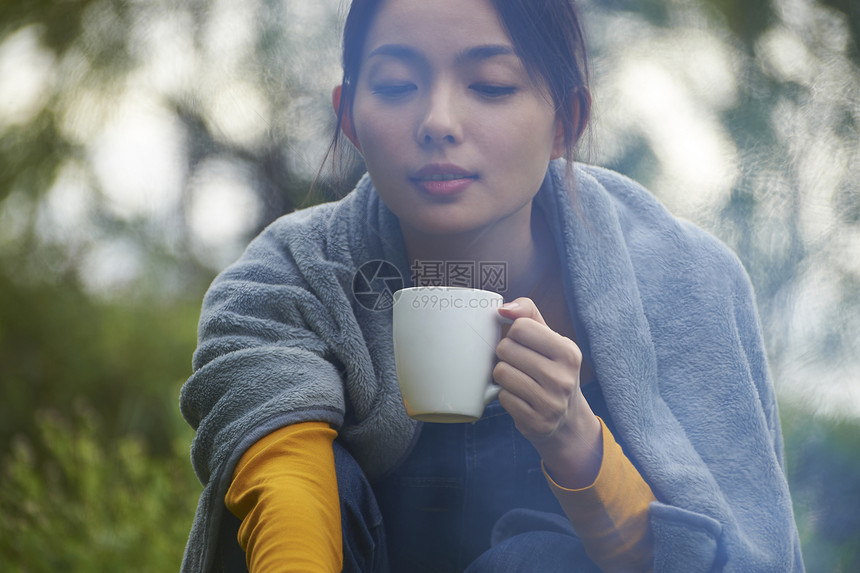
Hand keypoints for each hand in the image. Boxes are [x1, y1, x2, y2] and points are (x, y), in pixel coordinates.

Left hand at [495, 297, 601, 487]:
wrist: (567, 420)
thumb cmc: (552, 370)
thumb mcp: (550, 340)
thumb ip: (529, 315)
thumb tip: (503, 308)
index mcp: (568, 352)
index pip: (521, 327)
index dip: (513, 334)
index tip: (522, 344)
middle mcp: (563, 377)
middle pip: (506, 348)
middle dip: (505, 354)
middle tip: (518, 364)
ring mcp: (550, 402)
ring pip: (501, 372)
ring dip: (502, 376)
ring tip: (517, 380)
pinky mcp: (535, 422)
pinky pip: (502, 397)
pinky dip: (505, 396)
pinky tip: (519, 398)